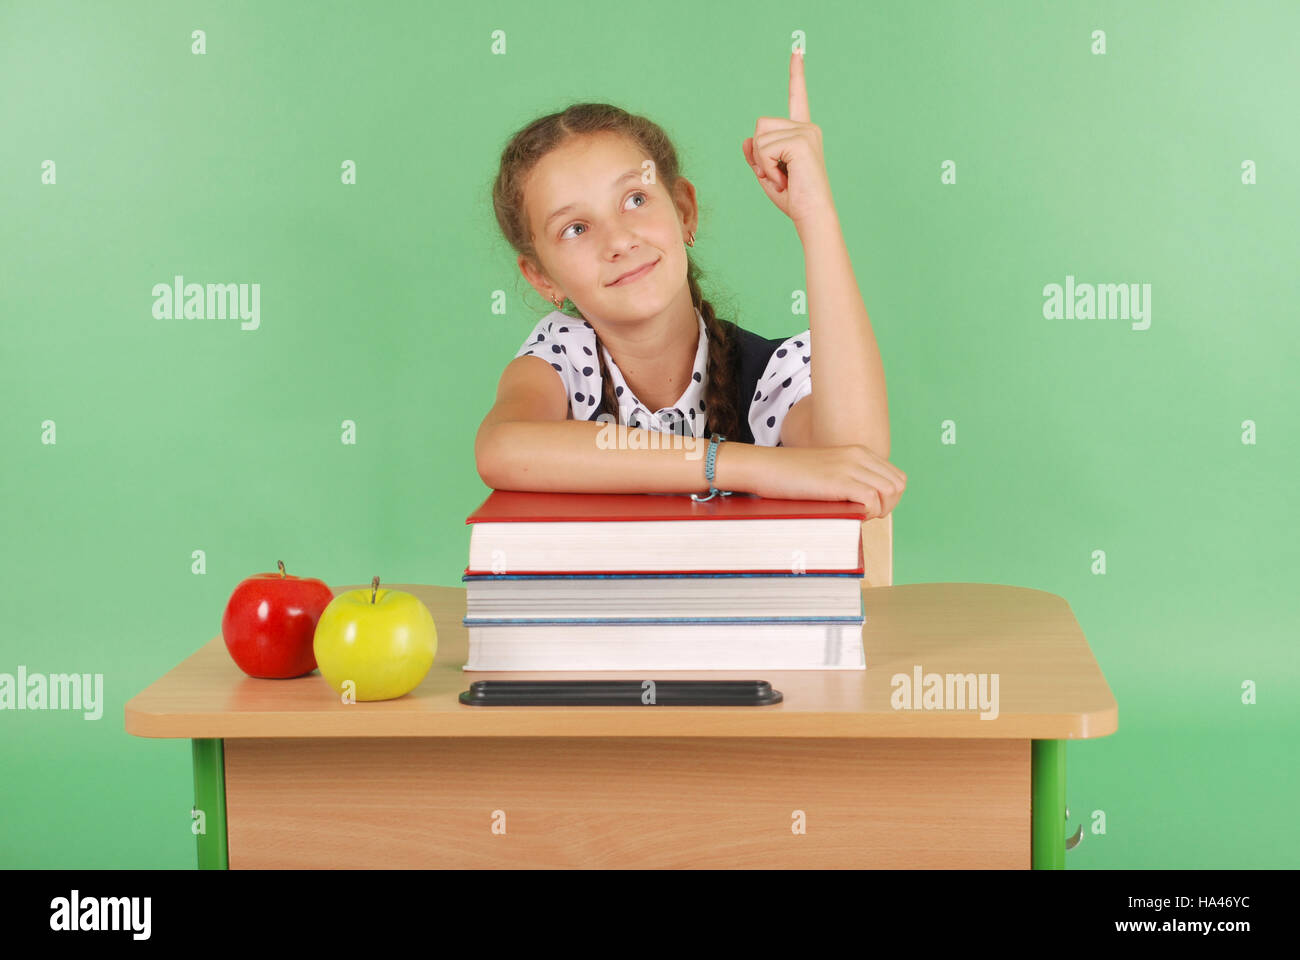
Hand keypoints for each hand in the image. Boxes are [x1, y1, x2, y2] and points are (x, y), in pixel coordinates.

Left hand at [741, 49, 834, 228]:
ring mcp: (806, 131)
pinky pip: (764, 148)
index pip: (797, 96)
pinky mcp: (801, 140)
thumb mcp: (767, 173)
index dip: (796, 73)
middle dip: (759, 153)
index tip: (797, 48)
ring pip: (759, 137)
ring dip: (762, 163)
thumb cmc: (793, 198)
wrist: (811, 215)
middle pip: (760, 125)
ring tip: (782, 179)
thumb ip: (756, 154)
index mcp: (802, 132)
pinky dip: (766, 167)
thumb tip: (748, 139)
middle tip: (778, 176)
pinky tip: (784, 179)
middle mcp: (807, 127)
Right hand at [745, 444, 906, 519]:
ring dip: (879, 510)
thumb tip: (866, 504)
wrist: (764, 467)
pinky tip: (850, 514)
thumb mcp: (827, 470)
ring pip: (890, 492)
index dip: (888, 498)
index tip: (868, 508)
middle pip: (898, 484)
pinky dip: (867, 513)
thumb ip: (848, 479)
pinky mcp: (839, 481)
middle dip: (888, 506)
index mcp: (858, 452)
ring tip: (858, 515)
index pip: (895, 476)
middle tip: (866, 515)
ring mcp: (850, 467)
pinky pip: (872, 500)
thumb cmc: (789, 475)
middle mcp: (858, 455)